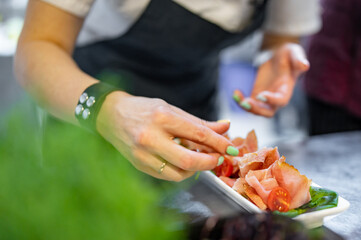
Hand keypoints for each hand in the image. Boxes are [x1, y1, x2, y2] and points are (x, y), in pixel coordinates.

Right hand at [96, 92, 237, 180]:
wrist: (111, 115)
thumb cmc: (144, 109)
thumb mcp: (172, 109)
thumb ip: (199, 122)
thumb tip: (226, 127)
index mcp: (162, 117)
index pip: (198, 134)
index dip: (220, 143)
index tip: (233, 149)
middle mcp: (151, 137)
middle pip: (188, 160)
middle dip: (209, 162)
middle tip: (219, 159)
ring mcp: (142, 154)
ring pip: (178, 173)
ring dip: (196, 169)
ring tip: (199, 158)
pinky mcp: (138, 165)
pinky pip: (167, 175)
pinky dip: (181, 171)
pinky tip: (184, 161)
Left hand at [234, 43, 308, 116]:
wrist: (279, 56)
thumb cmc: (288, 55)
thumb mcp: (294, 52)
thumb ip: (298, 59)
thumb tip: (304, 65)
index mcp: (286, 89)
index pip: (281, 100)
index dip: (272, 100)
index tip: (261, 95)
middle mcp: (276, 97)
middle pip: (268, 112)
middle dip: (257, 110)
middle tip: (246, 102)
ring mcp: (266, 99)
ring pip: (256, 110)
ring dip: (246, 107)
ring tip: (237, 96)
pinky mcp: (256, 96)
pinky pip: (248, 104)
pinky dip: (240, 101)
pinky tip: (236, 93)